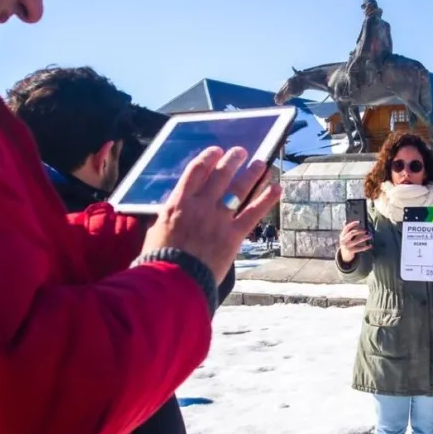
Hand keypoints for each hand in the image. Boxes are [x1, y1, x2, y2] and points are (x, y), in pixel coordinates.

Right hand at [141, 146, 280, 283]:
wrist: (173, 282)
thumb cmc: (159, 260)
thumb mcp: (156, 231)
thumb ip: (167, 216)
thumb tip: (172, 208)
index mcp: (178, 204)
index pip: (195, 172)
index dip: (208, 158)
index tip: (216, 151)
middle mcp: (200, 206)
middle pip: (220, 176)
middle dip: (232, 160)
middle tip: (241, 151)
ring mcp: (218, 220)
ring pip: (239, 189)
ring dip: (252, 174)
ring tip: (261, 163)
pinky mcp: (233, 235)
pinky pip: (253, 213)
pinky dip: (267, 199)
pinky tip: (277, 188)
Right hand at [338, 220, 370, 262]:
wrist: (344, 254)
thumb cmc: (347, 242)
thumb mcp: (345, 236)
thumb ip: (346, 229)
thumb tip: (345, 220)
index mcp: (342, 235)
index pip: (346, 227)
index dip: (352, 224)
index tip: (359, 221)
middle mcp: (344, 240)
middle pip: (352, 233)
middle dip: (360, 230)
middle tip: (366, 230)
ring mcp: (347, 246)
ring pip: (357, 240)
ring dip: (365, 237)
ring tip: (370, 236)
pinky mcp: (351, 251)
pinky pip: (360, 248)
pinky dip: (366, 247)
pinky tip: (370, 245)